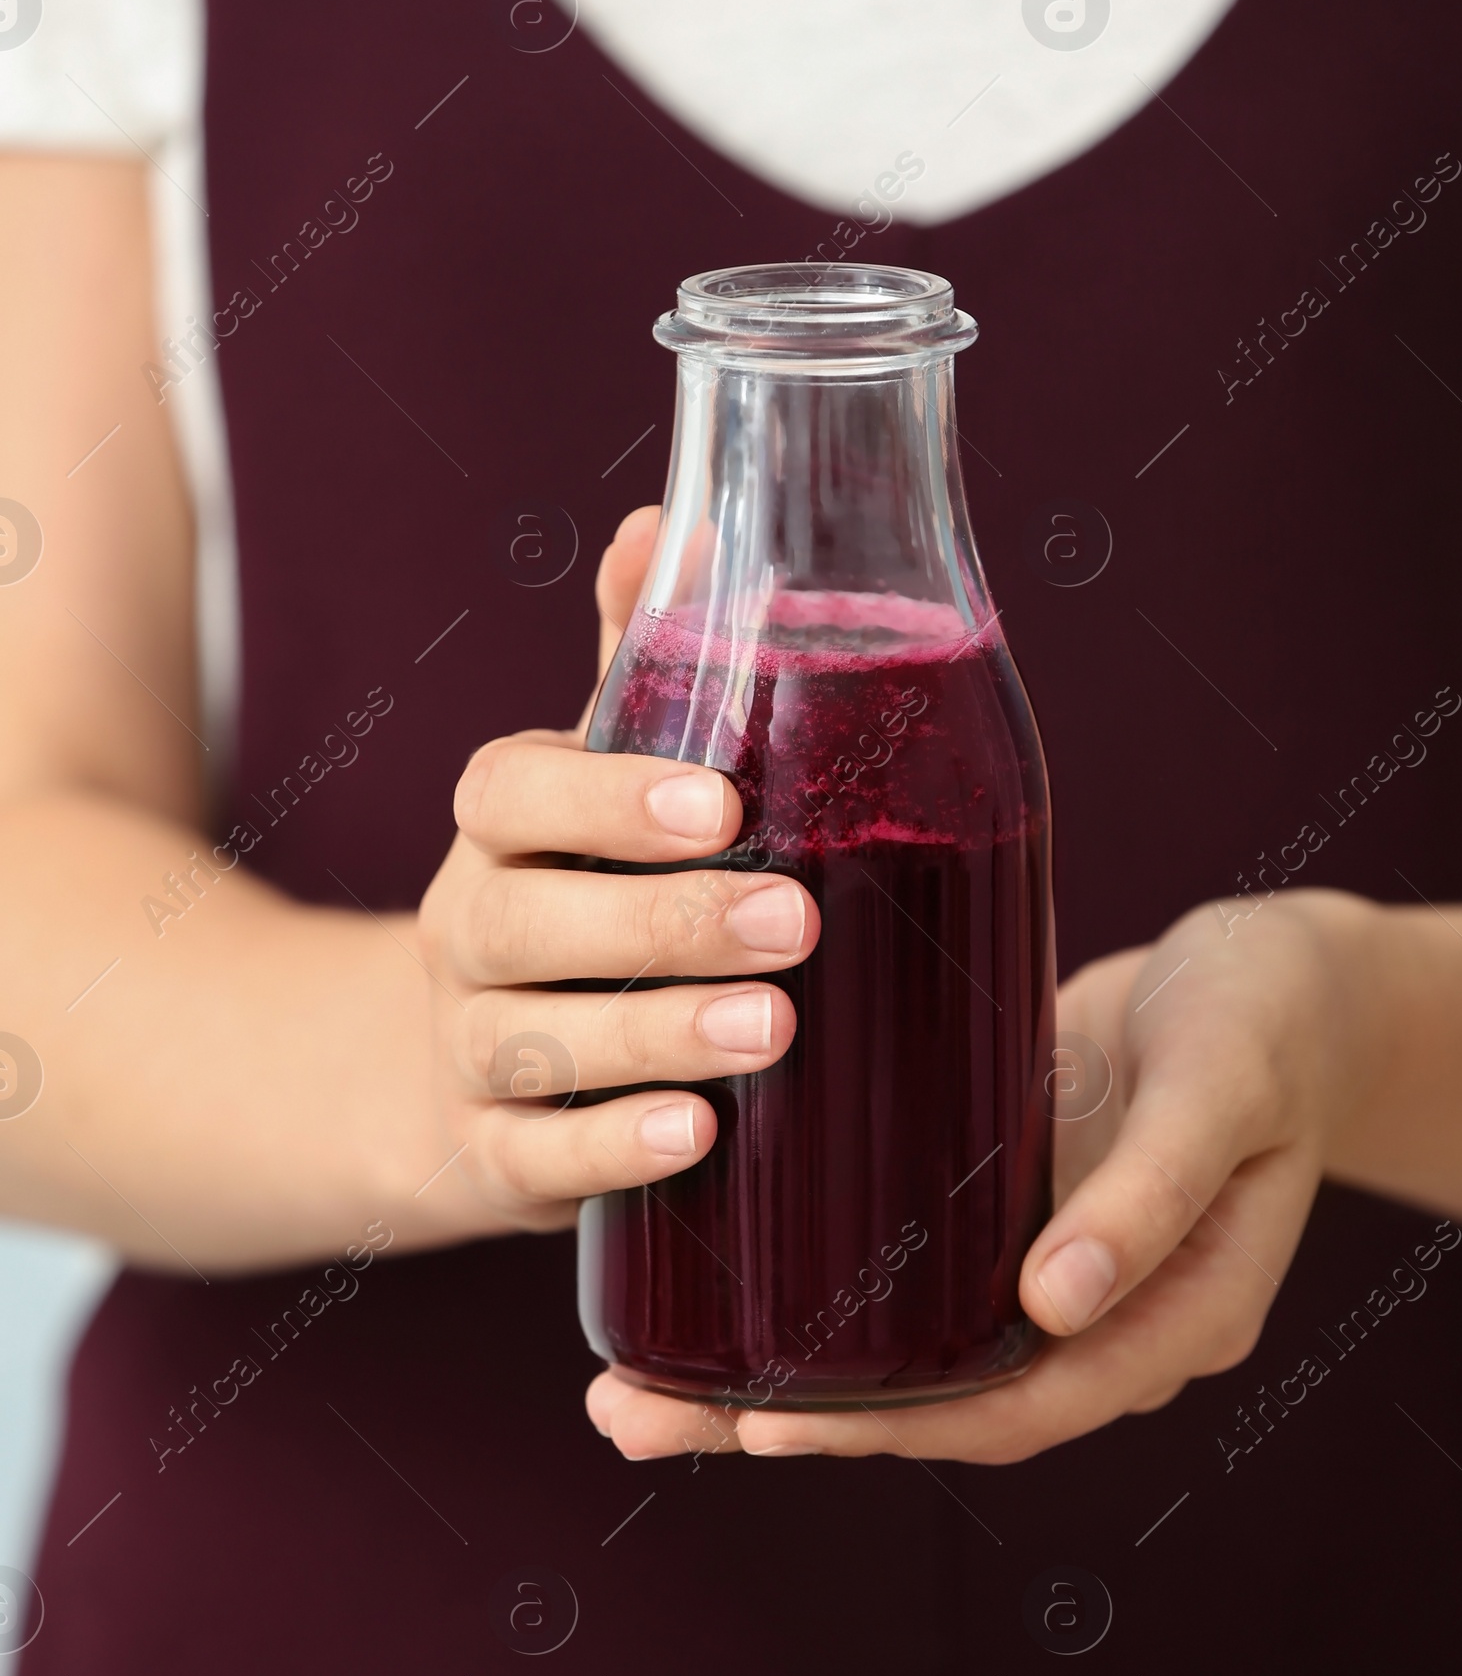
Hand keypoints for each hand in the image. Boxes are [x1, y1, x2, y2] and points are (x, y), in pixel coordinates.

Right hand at [415, 507, 817, 1233]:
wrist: (452, 1064)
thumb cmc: (576, 890)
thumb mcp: (600, 778)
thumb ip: (642, 664)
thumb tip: (678, 517)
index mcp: (498, 830)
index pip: (510, 795)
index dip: (604, 799)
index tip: (718, 803)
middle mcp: (465, 932)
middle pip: (524, 921)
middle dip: (661, 921)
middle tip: (795, 923)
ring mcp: (468, 1048)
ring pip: (534, 1042)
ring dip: (652, 1034)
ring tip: (769, 1030)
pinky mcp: (487, 1154)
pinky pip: (530, 1158)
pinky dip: (607, 1150)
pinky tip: (692, 1137)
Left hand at [587, 886, 1377, 1461]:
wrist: (1289, 976)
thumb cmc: (1268, 1019)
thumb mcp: (1224, 1087)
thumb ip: (1152, 1190)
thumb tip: (1055, 1302)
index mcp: (1170, 1321)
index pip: (1015, 1408)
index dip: (889, 1426)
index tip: (763, 1425)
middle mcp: (1096, 1322)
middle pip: (932, 1406)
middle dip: (783, 1422)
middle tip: (630, 1419)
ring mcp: (1042, 1275)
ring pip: (900, 1355)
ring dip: (772, 1373)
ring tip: (629, 1387)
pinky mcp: (1001, 1214)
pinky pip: (899, 1279)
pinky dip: (809, 1291)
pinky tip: (709, 1275)